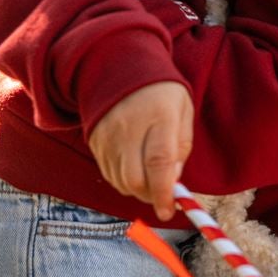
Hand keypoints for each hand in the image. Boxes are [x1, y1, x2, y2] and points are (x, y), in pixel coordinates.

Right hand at [88, 81, 193, 219]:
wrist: (120, 66)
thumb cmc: (160, 91)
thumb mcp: (183, 110)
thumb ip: (182, 146)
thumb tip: (173, 182)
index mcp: (158, 115)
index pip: (159, 162)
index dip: (164, 192)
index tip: (169, 210)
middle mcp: (129, 127)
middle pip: (135, 179)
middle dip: (151, 195)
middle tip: (162, 193)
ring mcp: (108, 135)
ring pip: (121, 182)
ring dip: (138, 189)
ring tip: (149, 175)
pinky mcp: (95, 141)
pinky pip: (109, 174)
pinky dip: (123, 180)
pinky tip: (133, 166)